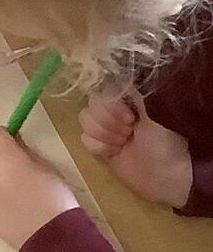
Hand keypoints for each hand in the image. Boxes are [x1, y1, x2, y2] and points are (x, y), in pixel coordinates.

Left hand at [0, 128, 78, 249]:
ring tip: (8, 183)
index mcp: (8, 158)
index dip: (3, 135)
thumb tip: (16, 144)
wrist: (49, 236)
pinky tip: (7, 200)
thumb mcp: (48, 168)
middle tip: (7, 160)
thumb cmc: (56, 198)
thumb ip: (27, 153)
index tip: (12, 141)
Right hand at [79, 90, 193, 208]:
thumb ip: (130, 89)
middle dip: (109, 120)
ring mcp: (107, 128)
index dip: (111, 103)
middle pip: (91, 103)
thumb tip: (110, 76)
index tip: (130, 116)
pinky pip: (84, 139)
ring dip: (105, 134)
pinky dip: (99, 147)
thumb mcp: (154, 106)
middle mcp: (117, 108)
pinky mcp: (100, 147)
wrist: (168, 175)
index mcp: (130, 94)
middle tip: (130, 131)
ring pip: (85, 120)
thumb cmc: (166, 138)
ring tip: (124, 142)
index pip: (103, 86)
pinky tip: (115, 152)